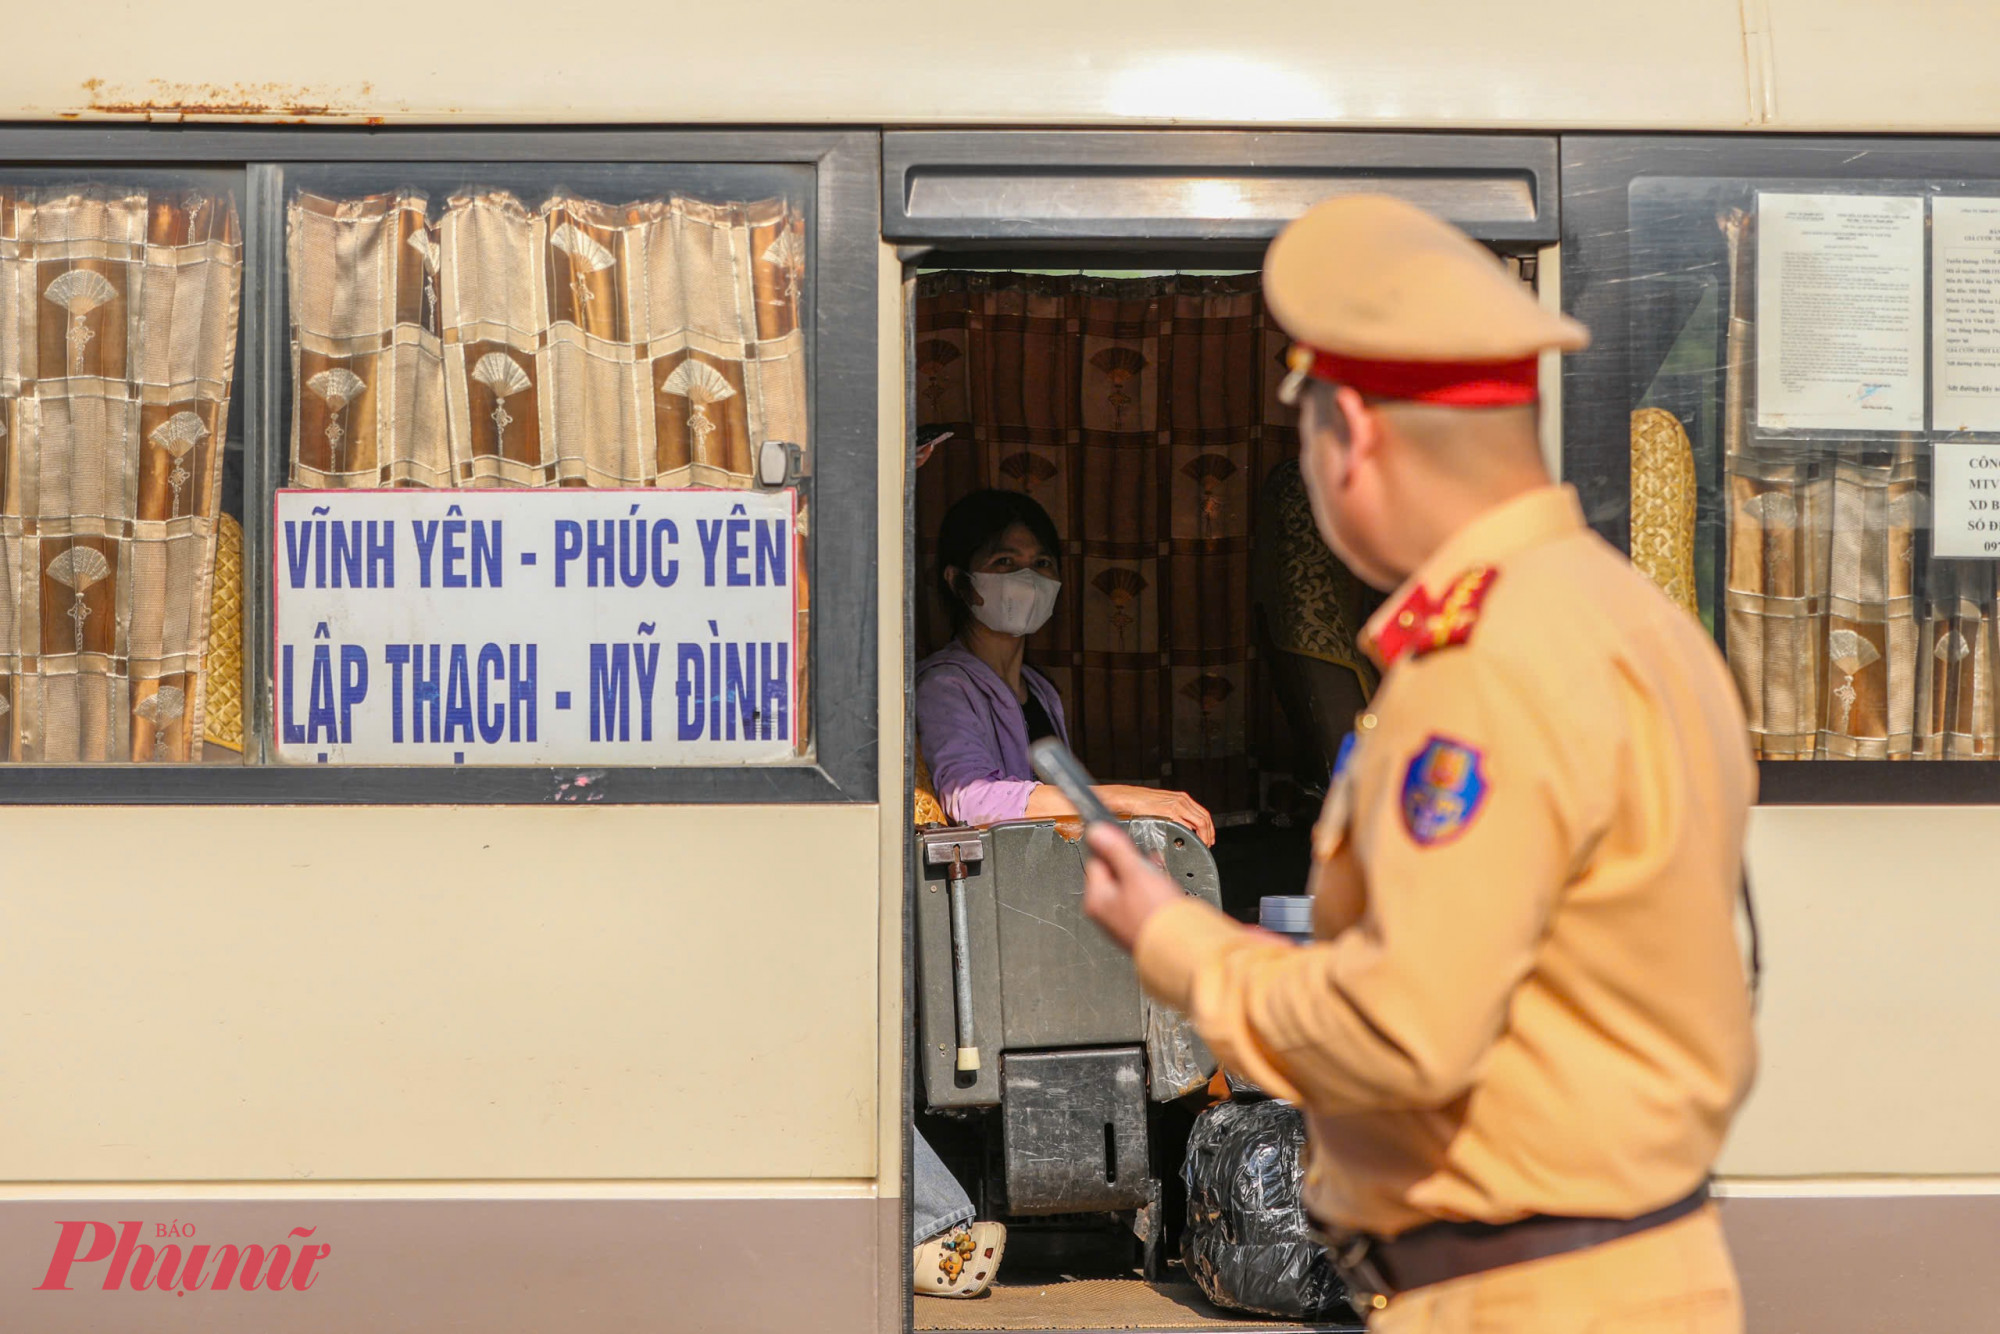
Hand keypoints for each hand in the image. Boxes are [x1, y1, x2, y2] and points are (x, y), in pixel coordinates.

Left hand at [1082, 823, 1190, 952]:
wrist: (1179, 946)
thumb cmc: (1156, 914)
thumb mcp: (1135, 872)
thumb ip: (1115, 849)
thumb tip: (1096, 832)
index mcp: (1096, 900)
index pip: (1096, 862)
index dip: (1114, 850)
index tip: (1130, 846)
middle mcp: (1105, 914)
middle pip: (1114, 876)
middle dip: (1133, 866)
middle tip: (1148, 864)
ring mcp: (1121, 922)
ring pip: (1129, 889)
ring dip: (1144, 879)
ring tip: (1159, 878)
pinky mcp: (1138, 928)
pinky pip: (1141, 903)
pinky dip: (1151, 894)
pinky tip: (1163, 893)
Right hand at [1096, 784, 1216, 845]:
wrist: (1128, 798)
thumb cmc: (1141, 803)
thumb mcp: (1162, 805)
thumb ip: (1174, 814)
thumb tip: (1183, 828)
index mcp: (1181, 798)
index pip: (1203, 813)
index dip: (1209, 827)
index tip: (1209, 837)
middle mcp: (1182, 800)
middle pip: (1205, 818)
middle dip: (1209, 834)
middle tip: (1207, 844)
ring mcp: (1177, 805)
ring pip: (1200, 823)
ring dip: (1204, 836)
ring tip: (1201, 845)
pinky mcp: (1170, 812)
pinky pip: (1187, 826)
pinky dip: (1192, 836)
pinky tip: (1190, 842)